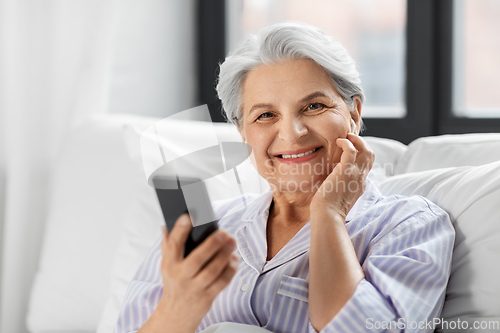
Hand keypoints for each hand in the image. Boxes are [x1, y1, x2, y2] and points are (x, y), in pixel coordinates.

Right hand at [157, 214, 238, 331]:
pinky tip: (233, 259)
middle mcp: (181, 276)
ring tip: (232, 242)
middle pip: (198, 258)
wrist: (175, 314)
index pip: (173, 245)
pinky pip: (222, 282)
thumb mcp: (167, 265)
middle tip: (224, 232)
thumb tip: (165, 226)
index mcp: (169, 264)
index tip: (189, 216)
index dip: (180, 229)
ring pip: (212, 270)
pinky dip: (230, 269)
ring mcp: (194, 287)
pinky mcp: (207, 296)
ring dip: (224, 255)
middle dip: (212, 244)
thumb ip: (168, 245)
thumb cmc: (174, 282)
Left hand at [310, 133, 373, 219]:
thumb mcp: (339, 196)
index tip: (350, 148)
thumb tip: (330, 179)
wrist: (328, 216)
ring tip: (345, 137)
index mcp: (359, 184)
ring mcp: (355, 174)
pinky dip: (346, 142)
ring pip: (366, 150)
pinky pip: (351, 150)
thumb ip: (340, 186)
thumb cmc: (327, 209)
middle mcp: (361, 178)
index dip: (361, 153)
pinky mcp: (346, 171)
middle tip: (350, 139)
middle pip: (371, 155)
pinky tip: (337, 142)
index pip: (367, 164)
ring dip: (356, 140)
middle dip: (362, 143)